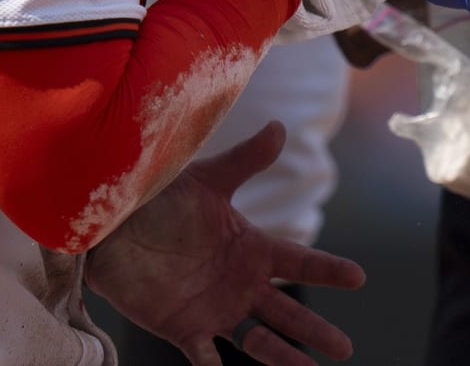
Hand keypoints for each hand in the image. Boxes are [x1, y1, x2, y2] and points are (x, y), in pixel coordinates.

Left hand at [87, 123, 365, 365]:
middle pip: (286, 312)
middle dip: (314, 330)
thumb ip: (244, 160)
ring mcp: (215, 309)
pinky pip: (205, 357)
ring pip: (258, 340)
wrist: (111, 226)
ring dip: (283, 358)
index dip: (328, 270)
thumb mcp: (205, 180)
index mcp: (251, 248)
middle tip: (345, 348)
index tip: (358, 277)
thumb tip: (280, 127)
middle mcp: (240, 284)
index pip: (298, 262)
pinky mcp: (185, 328)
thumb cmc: (159, 199)